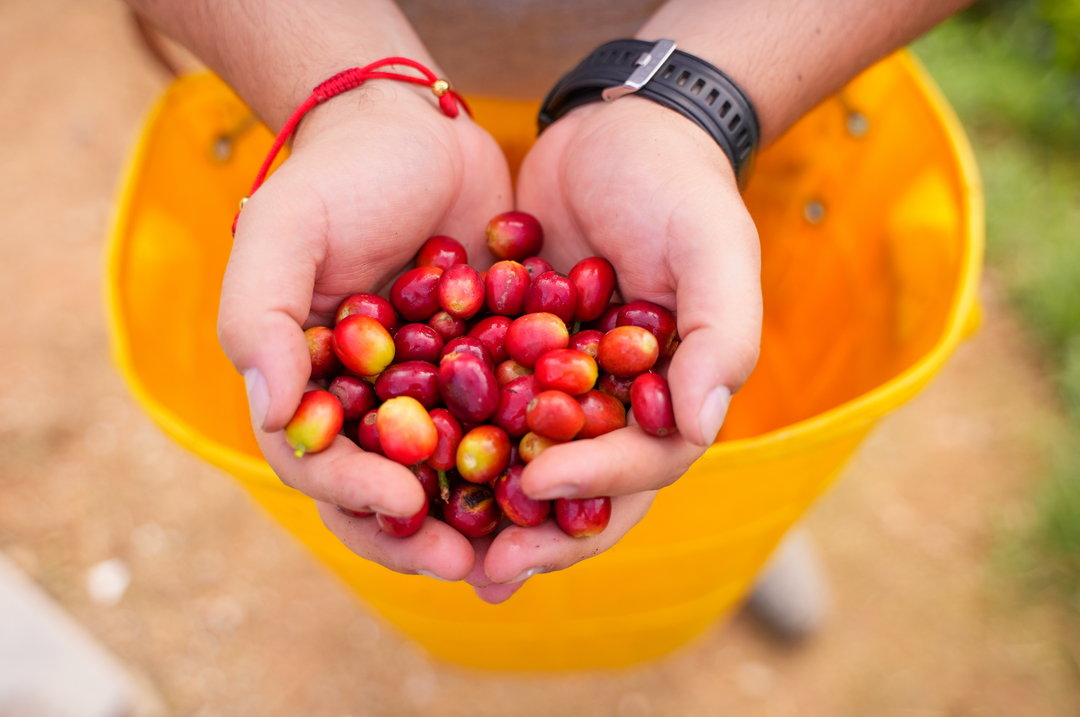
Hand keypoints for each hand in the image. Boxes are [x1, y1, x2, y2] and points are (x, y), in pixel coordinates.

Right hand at [218, 85, 512, 580]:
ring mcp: (435, 395)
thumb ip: (260, 319)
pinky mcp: (494, 372)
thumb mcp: (281, 232)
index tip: (402, 502)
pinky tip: (571, 485)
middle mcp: (372, 405)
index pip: (322, 465)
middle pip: (389, 492)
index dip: (356, 494)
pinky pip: (514, 428)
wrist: (415, 130)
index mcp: (312, 390)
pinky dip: (536, 460)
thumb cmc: (336, 177)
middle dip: (422, 534)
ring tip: (521, 551)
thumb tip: (275, 411)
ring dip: (484, 520)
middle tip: (466, 563)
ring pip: (457, 477)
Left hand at [472, 96, 761, 601]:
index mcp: (669, 396)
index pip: (641, 465)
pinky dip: (446, 441)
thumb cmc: (678, 187)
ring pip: (524, 465)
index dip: (592, 484)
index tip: (534, 486)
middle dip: (536, 533)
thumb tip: (701, 425)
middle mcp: (615, 405)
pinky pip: (479, 410)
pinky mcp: (511, 357)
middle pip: (581, 489)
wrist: (617, 128)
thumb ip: (720, 336)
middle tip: (485, 569)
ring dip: (485, 512)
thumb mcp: (714, 248)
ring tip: (437, 547)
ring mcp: (561, 385)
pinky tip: (401, 467)